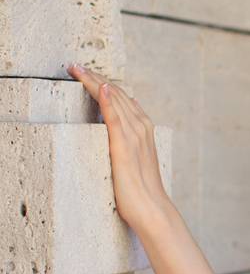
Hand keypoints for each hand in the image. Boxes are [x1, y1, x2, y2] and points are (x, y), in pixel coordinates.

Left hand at [66, 63, 169, 229]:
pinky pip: (115, 118)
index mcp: (143, 129)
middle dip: (95, 77)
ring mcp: (134, 136)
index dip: (102, 83)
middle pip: (116, 94)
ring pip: (113, 100)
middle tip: (74, 65)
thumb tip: (120, 124)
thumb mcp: (133, 160)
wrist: (151, 209)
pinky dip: (108, 101)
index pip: (121, 98)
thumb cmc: (141, 190)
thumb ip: (128, 140)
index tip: (84, 73)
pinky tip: (100, 87)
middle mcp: (141, 127)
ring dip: (95, 81)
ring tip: (76, 69)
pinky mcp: (124, 147)